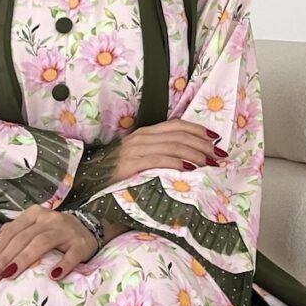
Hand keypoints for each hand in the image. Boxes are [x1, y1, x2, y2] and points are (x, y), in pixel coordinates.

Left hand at [0, 206, 100, 289]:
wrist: (90, 226)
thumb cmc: (56, 231)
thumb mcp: (35, 226)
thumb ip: (16, 232)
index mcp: (34, 215)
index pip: (10, 232)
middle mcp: (49, 219)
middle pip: (22, 238)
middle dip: (4, 258)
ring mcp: (66, 231)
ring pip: (41, 242)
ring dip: (23, 259)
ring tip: (9, 275)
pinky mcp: (81, 244)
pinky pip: (71, 255)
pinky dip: (62, 265)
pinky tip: (53, 276)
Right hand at [107, 121, 225, 182]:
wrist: (86, 180)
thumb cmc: (114, 172)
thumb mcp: (138, 158)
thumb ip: (158, 154)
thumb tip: (187, 161)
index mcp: (145, 133)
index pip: (176, 125)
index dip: (198, 130)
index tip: (215, 139)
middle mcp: (141, 138)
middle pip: (179, 135)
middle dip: (203, 144)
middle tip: (219, 155)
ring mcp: (135, 150)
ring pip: (173, 146)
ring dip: (195, 154)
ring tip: (210, 163)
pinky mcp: (130, 165)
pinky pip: (159, 160)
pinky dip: (177, 163)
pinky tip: (190, 169)